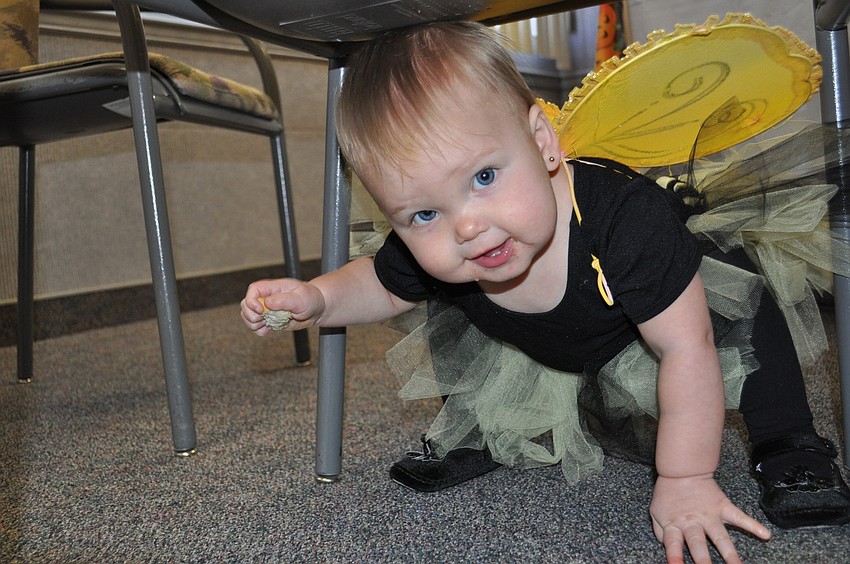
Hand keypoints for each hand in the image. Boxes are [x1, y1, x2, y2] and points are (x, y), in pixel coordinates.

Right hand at [240, 278, 324, 334]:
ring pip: (248, 316)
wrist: (316, 308)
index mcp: (272, 288)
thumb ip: (285, 300)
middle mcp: (266, 297)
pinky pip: (256, 326)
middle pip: (246, 304)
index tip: (261, 311)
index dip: (252, 301)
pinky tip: (268, 330)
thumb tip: (268, 302)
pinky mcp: (269, 320)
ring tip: (267, 325)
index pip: (253, 290)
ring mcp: (266, 309)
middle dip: (251, 315)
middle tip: (264, 319)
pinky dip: (258, 330)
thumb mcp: (301, 297)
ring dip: (253, 324)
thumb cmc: (310, 298)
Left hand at [650, 474, 770, 563]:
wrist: (681, 470)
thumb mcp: (656, 512)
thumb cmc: (668, 492)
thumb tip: (666, 545)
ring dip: (730, 553)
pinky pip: (739, 516)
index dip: (674, 557)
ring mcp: (709, 515)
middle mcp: (693, 523)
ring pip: (720, 537)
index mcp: (675, 524)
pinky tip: (765, 534)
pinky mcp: (722, 506)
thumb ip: (660, 531)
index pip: (673, 545)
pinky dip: (753, 524)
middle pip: (698, 545)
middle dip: (704, 561)